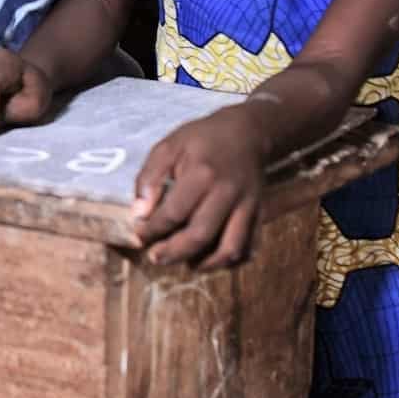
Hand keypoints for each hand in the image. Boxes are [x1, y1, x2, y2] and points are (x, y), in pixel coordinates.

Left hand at [132, 106, 264, 268]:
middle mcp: (227, 193)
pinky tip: (211, 259)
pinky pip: (248, 248)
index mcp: (202, 174)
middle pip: (201, 235)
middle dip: (174, 252)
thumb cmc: (201, 140)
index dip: (153, 229)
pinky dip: (230, 261)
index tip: (140, 234)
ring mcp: (247, 206)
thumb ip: (149, 178)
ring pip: (230, 249)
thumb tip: (139, 213)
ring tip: (185, 263)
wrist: (246, 132)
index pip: (174, 213)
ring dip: (206, 264)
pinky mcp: (259, 214)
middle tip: (155, 257)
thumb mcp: (167, 147)